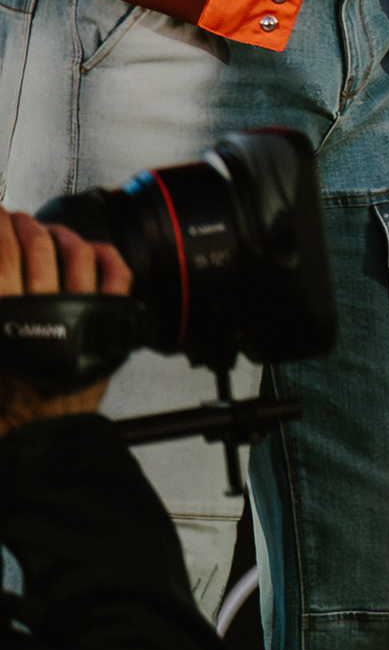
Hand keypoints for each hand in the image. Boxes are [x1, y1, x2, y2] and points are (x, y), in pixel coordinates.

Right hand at [0, 210, 133, 429]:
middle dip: (20, 226)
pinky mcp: (109, 319)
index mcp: (6, 315)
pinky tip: (94, 247)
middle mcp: (43, 307)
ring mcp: (80, 310)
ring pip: (73, 253)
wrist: (38, 430)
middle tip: (11, 218)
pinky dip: (106, 254)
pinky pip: (116, 274)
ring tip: (46, 229)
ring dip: (58, 234)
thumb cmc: (6, 398)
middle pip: (34, 248)